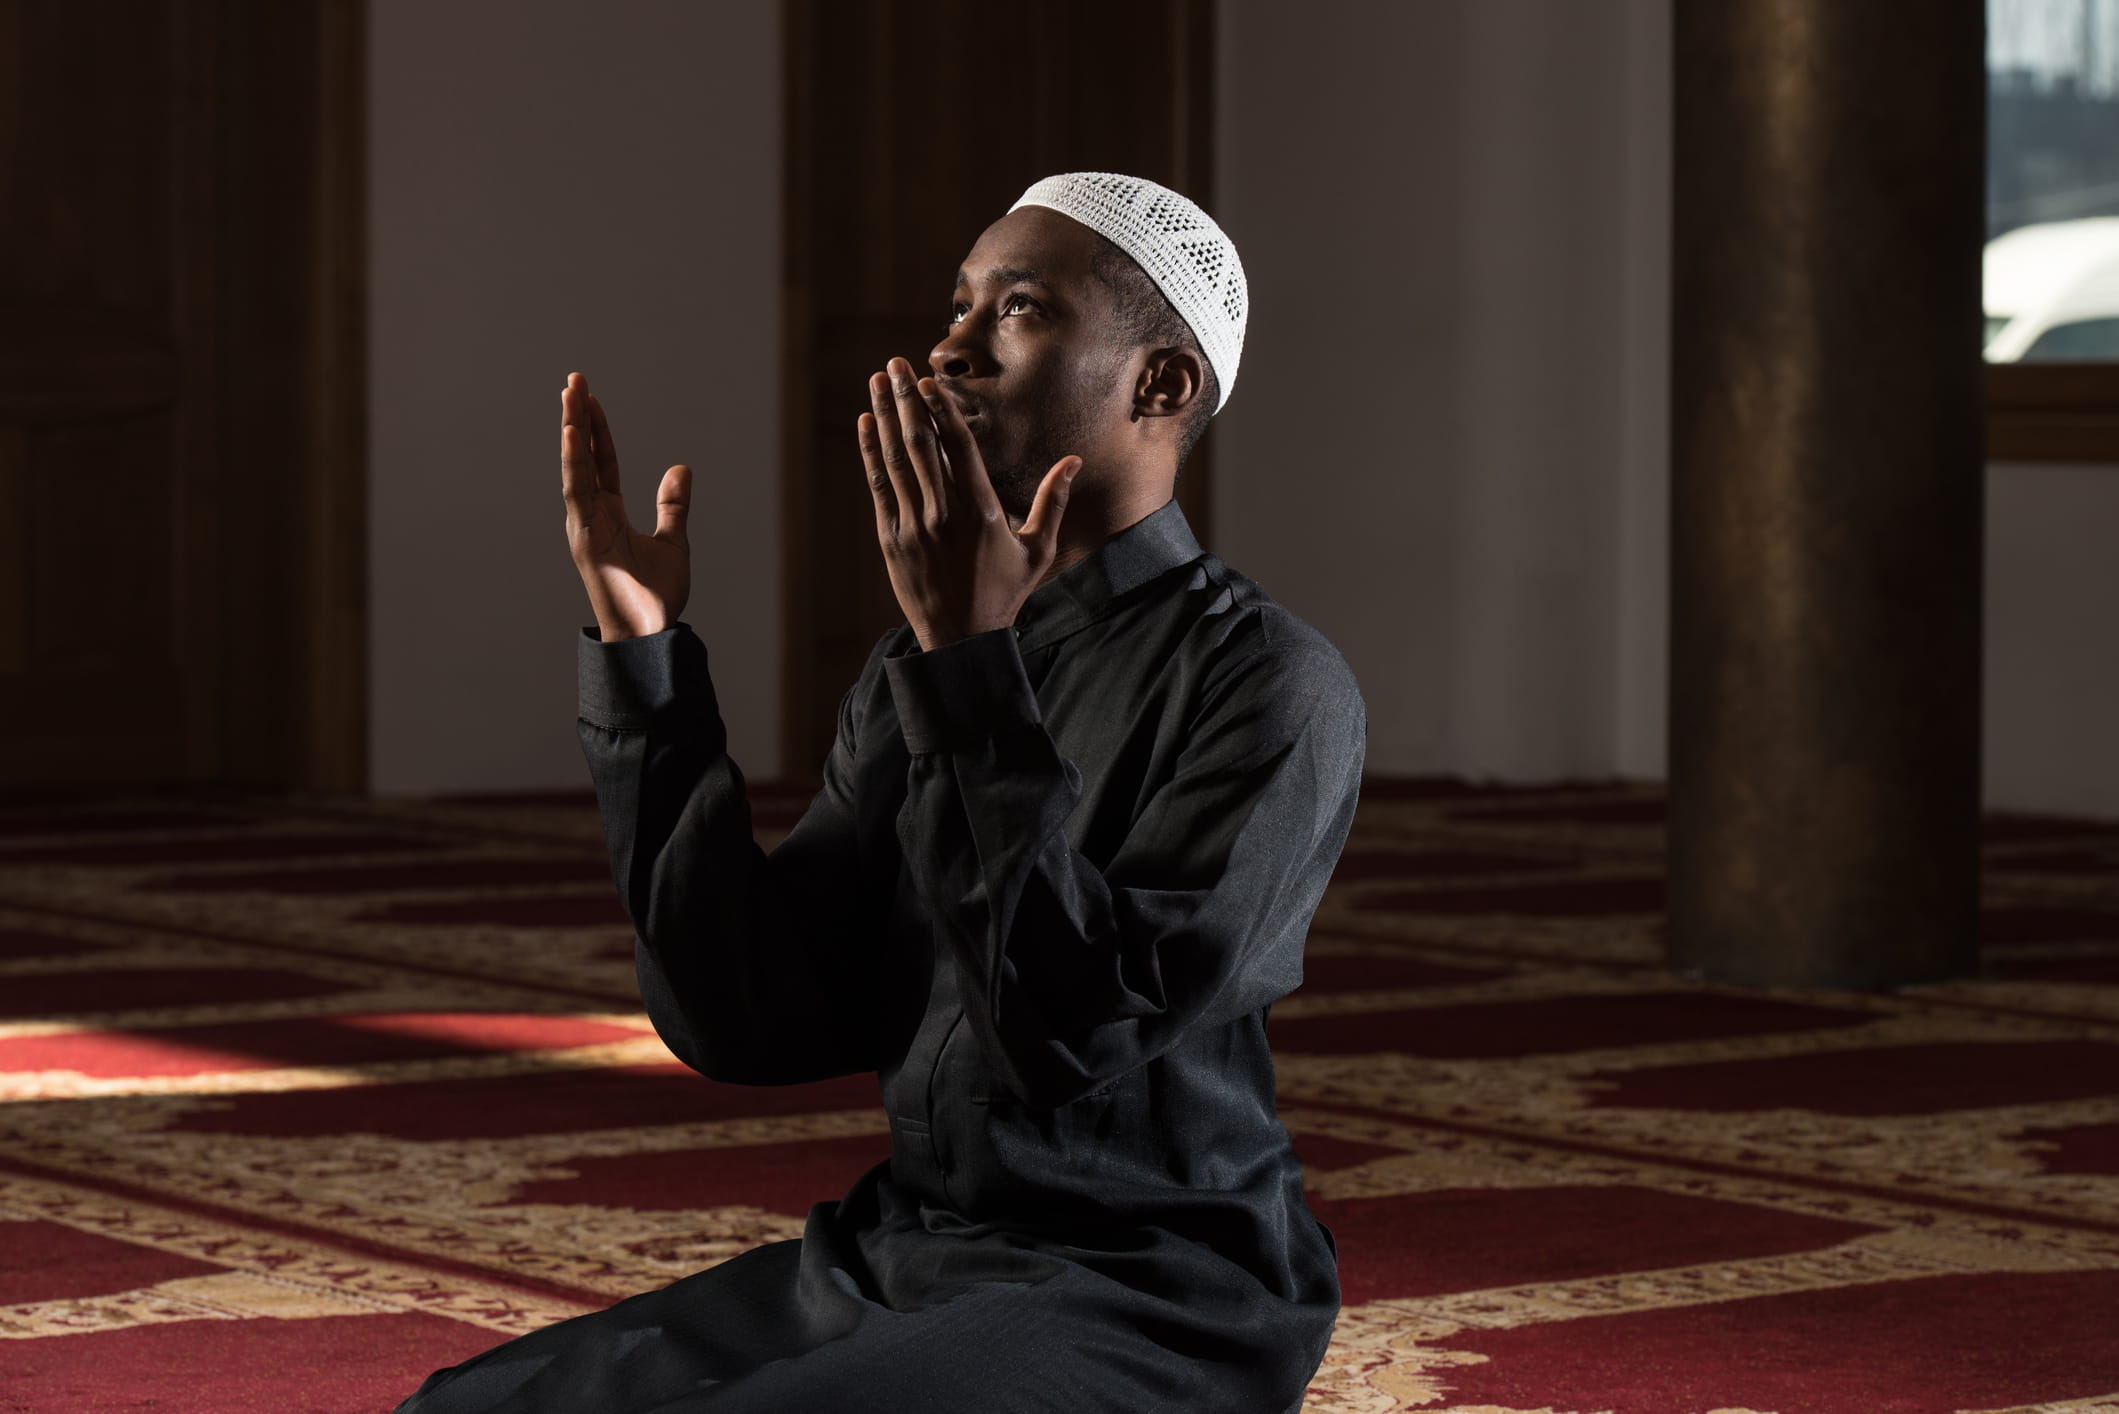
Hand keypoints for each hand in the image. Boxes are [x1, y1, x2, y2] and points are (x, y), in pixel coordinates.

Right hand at [560, 371, 690, 641]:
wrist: (649, 633)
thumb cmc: (655, 596)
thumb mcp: (673, 541)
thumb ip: (673, 505)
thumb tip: (681, 468)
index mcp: (607, 514)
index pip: (600, 462)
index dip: (596, 430)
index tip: (590, 397)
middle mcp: (590, 515)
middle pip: (582, 456)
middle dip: (578, 417)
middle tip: (574, 379)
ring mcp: (584, 525)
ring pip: (575, 467)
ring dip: (572, 428)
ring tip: (570, 392)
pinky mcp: (584, 537)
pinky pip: (577, 492)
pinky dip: (573, 461)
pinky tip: (571, 432)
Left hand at [857, 357, 1079, 651]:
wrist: (963, 639)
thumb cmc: (1005, 593)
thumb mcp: (1038, 551)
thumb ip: (1051, 502)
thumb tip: (1073, 461)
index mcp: (981, 511)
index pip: (958, 447)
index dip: (941, 409)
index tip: (929, 380)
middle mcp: (944, 514)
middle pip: (921, 445)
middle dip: (907, 400)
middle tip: (896, 364)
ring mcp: (914, 526)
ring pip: (896, 460)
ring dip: (885, 417)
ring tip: (878, 381)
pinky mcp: (892, 540)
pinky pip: (879, 488)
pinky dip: (871, 454)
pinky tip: (866, 424)